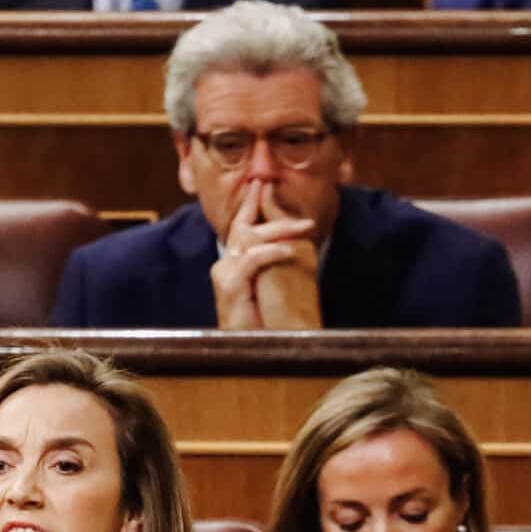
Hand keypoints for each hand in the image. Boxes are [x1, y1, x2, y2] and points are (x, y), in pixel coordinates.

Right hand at [210, 179, 317, 329]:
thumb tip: (294, 239)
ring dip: (280, 230)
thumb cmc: (266, 320)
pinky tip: (291, 250)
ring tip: (306, 228)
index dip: (250, 203)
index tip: (261, 183)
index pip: (241, 225)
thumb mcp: (273, 282)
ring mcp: (224, 274)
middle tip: (299, 210)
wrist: (255, 347)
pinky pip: (252, 260)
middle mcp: (225, 264)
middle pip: (245, 227)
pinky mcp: (228, 286)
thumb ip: (276, 258)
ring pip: (249, 238)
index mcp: (233, 263)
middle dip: (273, 213)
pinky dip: (273, 252)